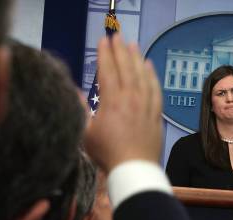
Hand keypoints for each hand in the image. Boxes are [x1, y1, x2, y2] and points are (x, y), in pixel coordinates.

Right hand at [84, 34, 162, 172]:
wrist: (134, 169)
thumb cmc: (107, 154)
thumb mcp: (85, 133)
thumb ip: (81, 110)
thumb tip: (76, 92)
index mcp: (112, 102)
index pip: (108, 71)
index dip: (105, 54)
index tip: (103, 41)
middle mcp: (131, 99)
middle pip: (126, 68)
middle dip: (120, 50)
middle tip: (117, 36)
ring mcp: (146, 106)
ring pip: (142, 76)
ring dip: (137, 58)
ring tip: (133, 45)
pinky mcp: (156, 115)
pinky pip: (155, 90)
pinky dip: (152, 76)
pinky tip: (149, 67)